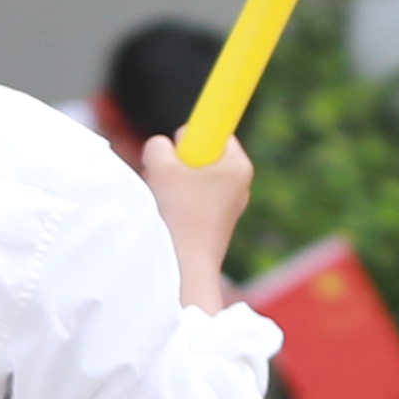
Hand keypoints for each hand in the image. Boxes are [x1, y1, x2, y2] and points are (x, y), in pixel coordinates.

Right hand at [139, 129, 254, 309]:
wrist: (185, 267)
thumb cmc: (178, 211)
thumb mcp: (161, 164)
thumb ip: (159, 145)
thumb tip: (162, 150)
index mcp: (238, 165)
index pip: (217, 131)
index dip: (193, 136)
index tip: (179, 152)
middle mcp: (239, 185)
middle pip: (201, 156)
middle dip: (176, 163)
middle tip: (164, 178)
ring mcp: (227, 207)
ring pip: (192, 179)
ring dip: (171, 184)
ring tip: (164, 201)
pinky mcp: (213, 225)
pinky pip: (190, 201)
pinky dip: (174, 203)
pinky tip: (167, 218)